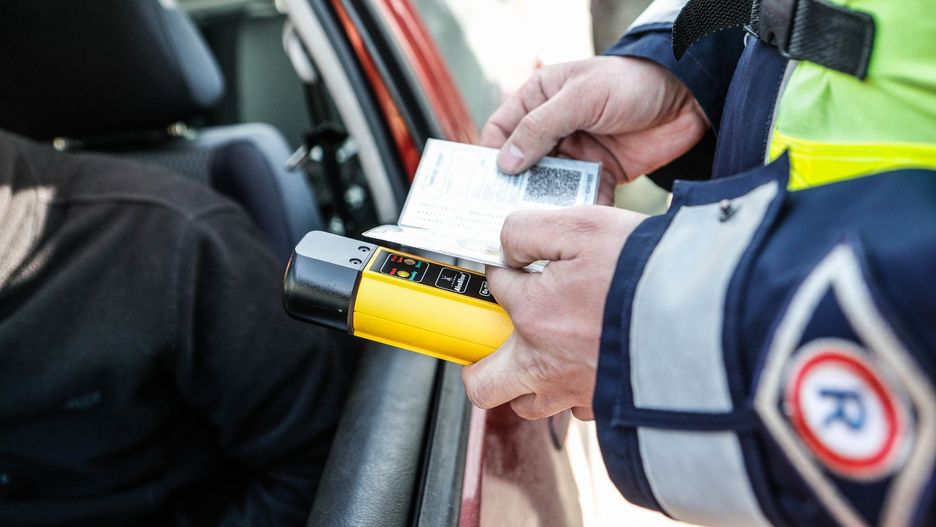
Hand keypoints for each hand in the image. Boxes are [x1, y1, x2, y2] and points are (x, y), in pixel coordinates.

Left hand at [461, 206, 645, 419]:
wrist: (709, 317)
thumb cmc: (647, 271)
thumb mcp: (582, 227)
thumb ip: (529, 230)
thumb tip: (506, 246)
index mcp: (534, 314)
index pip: (497, 288)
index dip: (507, 269)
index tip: (522, 264)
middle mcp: (546, 362)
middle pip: (485, 383)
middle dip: (481, 364)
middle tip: (495, 342)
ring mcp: (576, 392)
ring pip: (529, 404)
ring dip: (528, 382)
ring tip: (547, 353)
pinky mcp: (608, 408)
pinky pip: (577, 411)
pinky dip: (576, 392)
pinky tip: (592, 364)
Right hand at [480, 56, 707, 204]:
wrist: (689, 98)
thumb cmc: (633, 81)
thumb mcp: (580, 97)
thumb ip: (540, 127)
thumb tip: (506, 161)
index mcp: (539, 98)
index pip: (501, 130)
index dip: (490, 156)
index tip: (483, 184)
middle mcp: (553, 127)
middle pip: (521, 164)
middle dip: (515, 187)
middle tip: (505, 212)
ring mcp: (576, 151)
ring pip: (549, 183)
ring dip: (545, 201)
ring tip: (539, 221)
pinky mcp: (599, 172)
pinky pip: (580, 195)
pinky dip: (577, 208)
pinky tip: (573, 221)